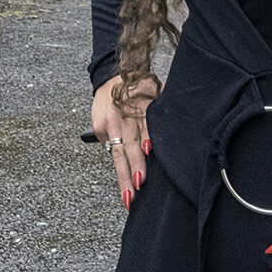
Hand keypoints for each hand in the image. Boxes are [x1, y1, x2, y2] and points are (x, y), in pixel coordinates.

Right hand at [90, 74, 157, 210]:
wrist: (110, 75)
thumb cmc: (139, 86)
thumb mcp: (154, 91)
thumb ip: (161, 111)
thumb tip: (173, 131)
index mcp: (139, 100)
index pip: (144, 122)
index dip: (146, 136)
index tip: (148, 151)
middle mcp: (121, 112)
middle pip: (128, 144)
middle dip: (133, 167)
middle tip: (138, 187)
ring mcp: (108, 121)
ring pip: (117, 153)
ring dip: (123, 175)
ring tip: (129, 196)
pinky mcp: (98, 127)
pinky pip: (109, 148)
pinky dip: (118, 162)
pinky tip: (124, 179)